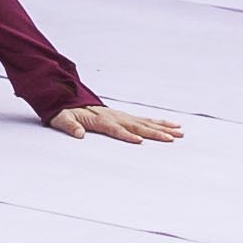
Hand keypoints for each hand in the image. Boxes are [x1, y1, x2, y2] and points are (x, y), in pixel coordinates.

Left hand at [49, 102, 183, 144]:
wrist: (71, 101)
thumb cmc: (66, 112)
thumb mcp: (62, 118)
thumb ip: (70, 125)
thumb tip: (78, 134)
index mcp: (101, 120)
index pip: (116, 129)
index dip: (127, 135)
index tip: (139, 141)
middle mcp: (116, 117)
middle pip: (138, 126)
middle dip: (155, 133)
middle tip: (171, 139)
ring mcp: (123, 116)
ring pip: (146, 122)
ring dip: (163, 128)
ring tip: (180, 132)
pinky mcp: (127, 117)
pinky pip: (146, 120)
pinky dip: (160, 123)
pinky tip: (172, 126)